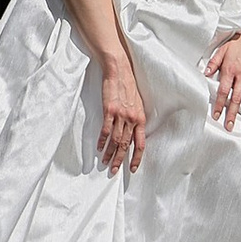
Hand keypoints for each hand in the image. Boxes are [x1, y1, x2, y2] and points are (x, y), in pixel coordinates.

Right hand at [97, 52, 146, 175]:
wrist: (119, 70)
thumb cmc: (128, 86)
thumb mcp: (138, 104)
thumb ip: (136, 119)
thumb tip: (133, 133)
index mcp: (141, 118)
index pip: (141, 143)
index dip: (136, 157)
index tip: (132, 168)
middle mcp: (132, 119)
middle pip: (126, 145)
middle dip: (120, 160)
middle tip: (114, 171)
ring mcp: (120, 115)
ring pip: (115, 140)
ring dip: (109, 153)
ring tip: (105, 162)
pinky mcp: (109, 110)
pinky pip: (105, 130)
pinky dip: (102, 141)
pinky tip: (99, 147)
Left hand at [205, 25, 240, 130]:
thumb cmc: (239, 43)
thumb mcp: (222, 50)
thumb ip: (214, 63)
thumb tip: (205, 73)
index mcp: (230, 70)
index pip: (223, 91)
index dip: (219, 104)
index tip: (216, 115)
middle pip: (236, 98)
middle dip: (233, 114)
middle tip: (230, 126)